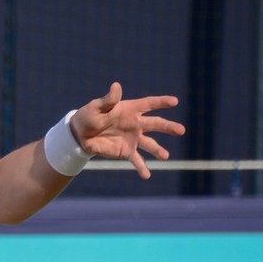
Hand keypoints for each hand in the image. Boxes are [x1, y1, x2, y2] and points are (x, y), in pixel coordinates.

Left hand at [69, 82, 185, 179]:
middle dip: (168, 127)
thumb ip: (108, 100)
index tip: (174, 101)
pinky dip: (142, 168)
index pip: (149, 104)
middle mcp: (136, 124)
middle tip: (181, 131)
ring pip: (150, 144)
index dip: (161, 102)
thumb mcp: (97, 107)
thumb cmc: (89, 116)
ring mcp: (133, 138)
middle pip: (156, 124)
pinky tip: (146, 175)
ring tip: (165, 157)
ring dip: (158, 150)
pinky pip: (137, 160)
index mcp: (130, 109)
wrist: (81, 134)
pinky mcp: (127, 151)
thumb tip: (116, 86)